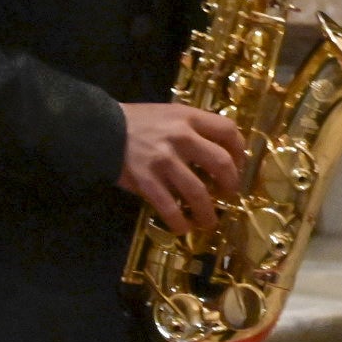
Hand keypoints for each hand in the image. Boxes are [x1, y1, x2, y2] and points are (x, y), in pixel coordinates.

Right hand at [119, 103, 243, 234]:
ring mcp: (164, 161)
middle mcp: (182, 138)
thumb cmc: (141, 122)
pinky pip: (170, 207)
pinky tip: (183, 227)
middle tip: (229, 195)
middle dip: (231, 184)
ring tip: (209, 222)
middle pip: (221, 163)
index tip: (239, 165)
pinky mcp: (147, 181)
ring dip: (207, 212)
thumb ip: (195, 128)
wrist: (101, 130)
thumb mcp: (173, 114)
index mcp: (190, 118)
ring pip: (198, 192)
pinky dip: (179, 221)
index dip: (240, 150)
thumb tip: (222, 151)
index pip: (228, 131)